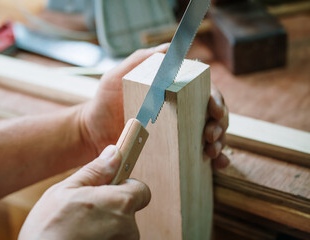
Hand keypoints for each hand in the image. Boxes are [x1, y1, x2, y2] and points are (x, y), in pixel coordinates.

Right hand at [19, 145, 149, 239]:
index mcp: (120, 203)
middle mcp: (128, 228)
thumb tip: (114, 153)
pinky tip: (82, 238)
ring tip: (79, 227)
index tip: (112, 187)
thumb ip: (95, 171)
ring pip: (119, 228)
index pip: (142, 190)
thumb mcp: (65, 191)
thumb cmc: (48, 230)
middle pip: (128, 210)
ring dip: (105, 225)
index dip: (126, 186)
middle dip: (111, 207)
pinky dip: (102, 238)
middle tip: (86, 209)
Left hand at [81, 44, 228, 167]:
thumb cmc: (104, 102)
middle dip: (219, 123)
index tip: (214, 109)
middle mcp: (180, 111)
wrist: (92, 133)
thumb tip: (168, 48)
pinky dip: (213, 160)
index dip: (216, 99)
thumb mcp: (118, 76)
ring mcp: (178, 133)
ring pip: (211, 135)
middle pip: (213, 114)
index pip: (204, 92)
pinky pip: (197, 156)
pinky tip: (216, 164)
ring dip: (219, 142)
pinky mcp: (173, 152)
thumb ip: (140, 60)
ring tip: (212, 150)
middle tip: (211, 134)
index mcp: (173, 92)